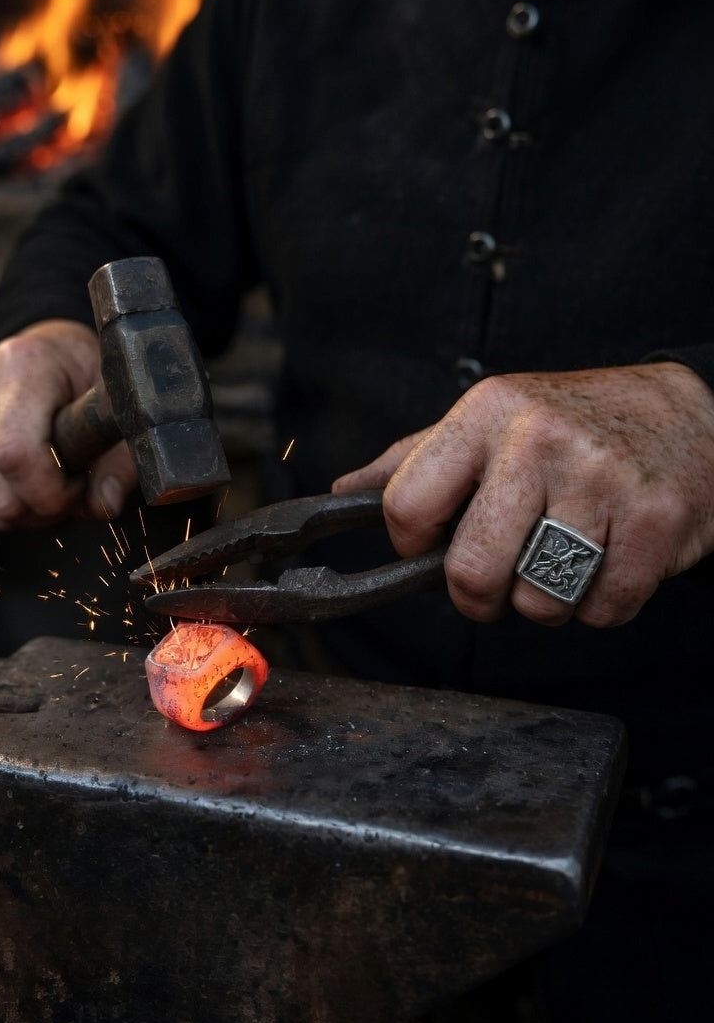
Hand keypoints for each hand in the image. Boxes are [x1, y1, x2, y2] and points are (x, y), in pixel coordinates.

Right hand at [0, 319, 137, 529]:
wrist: (44, 354)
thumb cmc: (81, 374)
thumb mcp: (114, 405)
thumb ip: (121, 459)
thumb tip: (105, 504)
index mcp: (21, 368)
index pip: (16, 454)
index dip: (53, 491)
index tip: (82, 483)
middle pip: (1, 492)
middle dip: (46, 506)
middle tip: (74, 483)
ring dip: (30, 507)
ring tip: (53, 474)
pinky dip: (11, 501)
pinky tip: (30, 474)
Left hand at [333, 363, 713, 626]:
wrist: (692, 414)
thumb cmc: (574, 424)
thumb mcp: (491, 419)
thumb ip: (417, 458)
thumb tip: (344, 488)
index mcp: (487, 412)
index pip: (406, 506)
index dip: (413, 545)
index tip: (434, 544)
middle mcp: (540, 440)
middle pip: (471, 572)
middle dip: (479, 596)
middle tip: (498, 578)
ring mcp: (602, 479)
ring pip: (538, 602)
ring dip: (546, 601)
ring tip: (562, 559)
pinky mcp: (656, 520)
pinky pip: (602, 610)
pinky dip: (600, 605)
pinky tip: (608, 561)